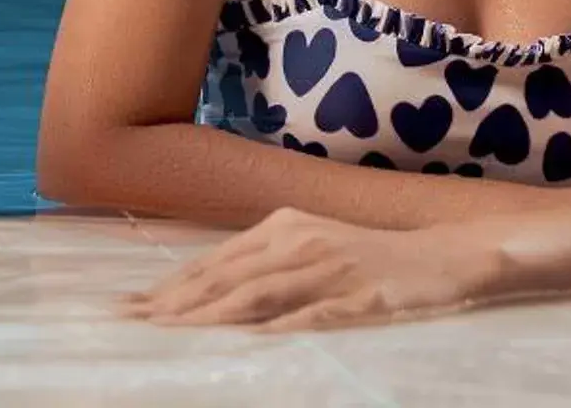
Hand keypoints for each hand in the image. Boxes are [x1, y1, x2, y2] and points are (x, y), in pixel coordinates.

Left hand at [123, 208, 495, 333]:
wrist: (444, 254)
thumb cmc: (369, 257)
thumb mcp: (309, 247)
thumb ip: (262, 265)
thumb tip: (207, 294)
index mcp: (282, 226)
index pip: (213, 263)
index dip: (169, 287)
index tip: (127, 309)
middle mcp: (299, 241)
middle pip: (226, 279)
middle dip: (174, 304)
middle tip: (129, 324)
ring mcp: (329, 269)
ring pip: (259, 296)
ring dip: (210, 317)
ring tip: (171, 336)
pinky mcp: (360, 298)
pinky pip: (313, 316)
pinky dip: (280, 329)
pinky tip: (252, 345)